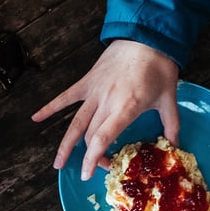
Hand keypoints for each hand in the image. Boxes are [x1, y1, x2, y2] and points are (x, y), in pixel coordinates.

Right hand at [32, 39, 179, 179]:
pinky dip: (49, 107)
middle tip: (97, 168)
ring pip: (74, 123)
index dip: (93, 159)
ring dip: (65, 145)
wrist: (147, 36)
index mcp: (125, 108)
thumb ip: (171, 126)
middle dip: (91, 157)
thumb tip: (174, 146)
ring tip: (57, 164)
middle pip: (89, 136)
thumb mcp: (169, 99)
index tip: (90, 174)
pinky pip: (65, 97)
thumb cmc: (159, 67)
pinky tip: (35, 118)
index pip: (101, 138)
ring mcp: (93, 92)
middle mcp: (105, 102)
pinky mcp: (87, 82)